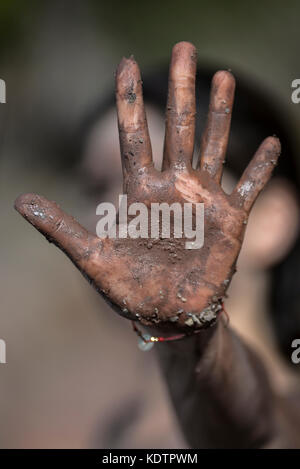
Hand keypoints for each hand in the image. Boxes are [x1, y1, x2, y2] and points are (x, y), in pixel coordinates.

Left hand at [15, 42, 279, 332]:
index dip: (129, 101)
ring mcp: (203, 200)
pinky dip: (261, 168)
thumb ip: (59, 227)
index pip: (134, 136)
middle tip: (184, 48)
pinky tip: (273, 143)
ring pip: (212, 146)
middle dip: (180, 88)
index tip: (126, 64)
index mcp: (140, 192)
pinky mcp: (230, 220)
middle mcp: (173, 188)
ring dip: (218, 113)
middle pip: (177, 128)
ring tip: (223, 76)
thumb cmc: (129, 289)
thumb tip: (18, 201)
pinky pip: (250, 188)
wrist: (165, 314)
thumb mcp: (91, 257)